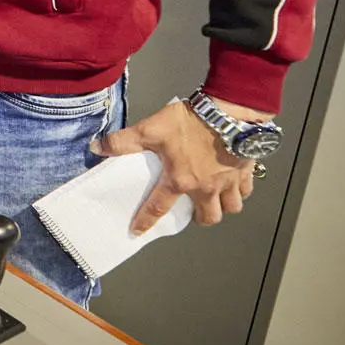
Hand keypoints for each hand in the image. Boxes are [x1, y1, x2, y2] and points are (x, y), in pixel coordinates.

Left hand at [94, 98, 264, 233]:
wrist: (230, 112)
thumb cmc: (191, 122)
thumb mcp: (149, 129)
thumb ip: (123, 141)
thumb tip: (97, 148)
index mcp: (180, 180)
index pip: (158, 208)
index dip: (146, 222)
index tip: (138, 232)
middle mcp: (206, 187)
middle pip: (208, 217)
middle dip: (200, 218)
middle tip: (192, 210)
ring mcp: (229, 181)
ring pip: (231, 208)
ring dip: (223, 206)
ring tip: (214, 198)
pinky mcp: (246, 171)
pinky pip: (246, 190)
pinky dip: (240, 190)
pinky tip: (233, 182)